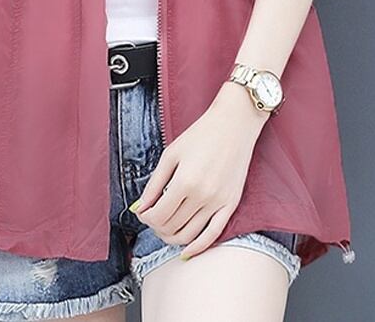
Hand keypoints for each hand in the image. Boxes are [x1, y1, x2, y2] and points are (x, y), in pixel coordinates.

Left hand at [131, 82, 269, 259]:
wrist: (234, 125)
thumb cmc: (200, 134)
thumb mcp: (171, 154)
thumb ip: (154, 184)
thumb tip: (140, 208)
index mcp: (185, 181)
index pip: (158, 215)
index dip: (146, 217)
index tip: (143, 211)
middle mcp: (203, 196)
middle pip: (172, 227)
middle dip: (157, 226)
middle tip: (152, 217)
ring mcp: (219, 202)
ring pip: (190, 235)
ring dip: (172, 237)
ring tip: (165, 229)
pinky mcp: (231, 204)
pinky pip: (214, 234)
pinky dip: (198, 247)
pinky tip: (186, 251)